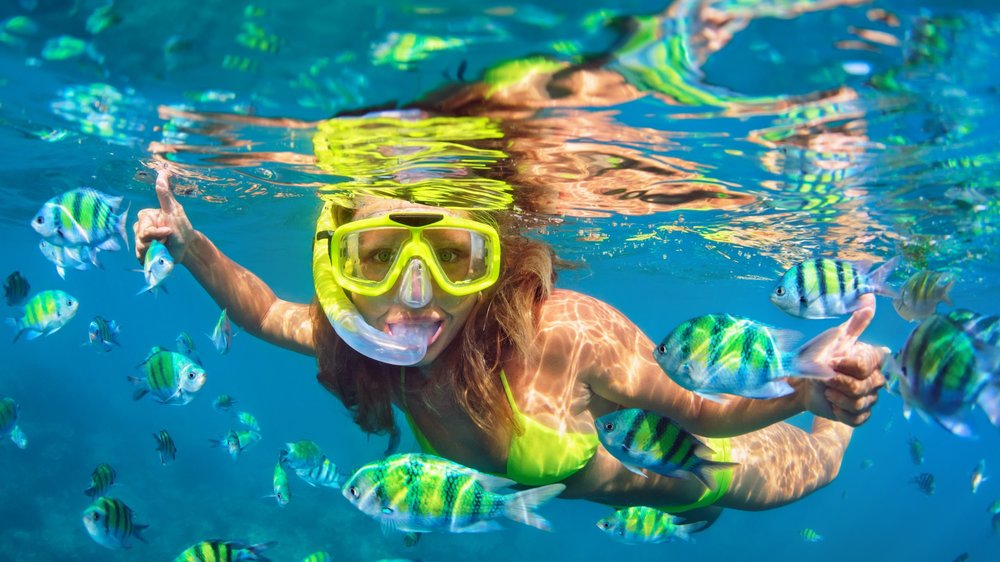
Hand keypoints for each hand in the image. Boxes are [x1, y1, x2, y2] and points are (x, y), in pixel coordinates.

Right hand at [133, 168, 194, 264]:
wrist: (187, 248)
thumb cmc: (182, 228)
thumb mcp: (175, 210)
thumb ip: (165, 194)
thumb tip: (163, 173)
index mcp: (146, 216)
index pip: (143, 227)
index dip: (156, 233)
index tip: (168, 231)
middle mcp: (140, 228)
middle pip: (140, 239)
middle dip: (156, 242)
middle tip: (167, 240)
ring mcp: (140, 241)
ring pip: (140, 249)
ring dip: (155, 251)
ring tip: (164, 248)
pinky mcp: (142, 253)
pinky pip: (141, 258)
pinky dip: (151, 258)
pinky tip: (159, 255)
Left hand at [789, 294, 887, 425]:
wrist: (802, 381)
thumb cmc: (818, 356)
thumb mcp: (834, 338)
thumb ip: (855, 322)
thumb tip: (869, 298)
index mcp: (872, 360)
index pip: (867, 366)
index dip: (846, 365)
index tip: (831, 361)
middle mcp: (876, 379)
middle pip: (864, 387)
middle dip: (839, 383)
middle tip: (823, 378)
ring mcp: (869, 399)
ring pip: (861, 404)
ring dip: (838, 397)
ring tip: (825, 390)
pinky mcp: (860, 416)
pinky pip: (858, 419)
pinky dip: (841, 412)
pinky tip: (831, 403)